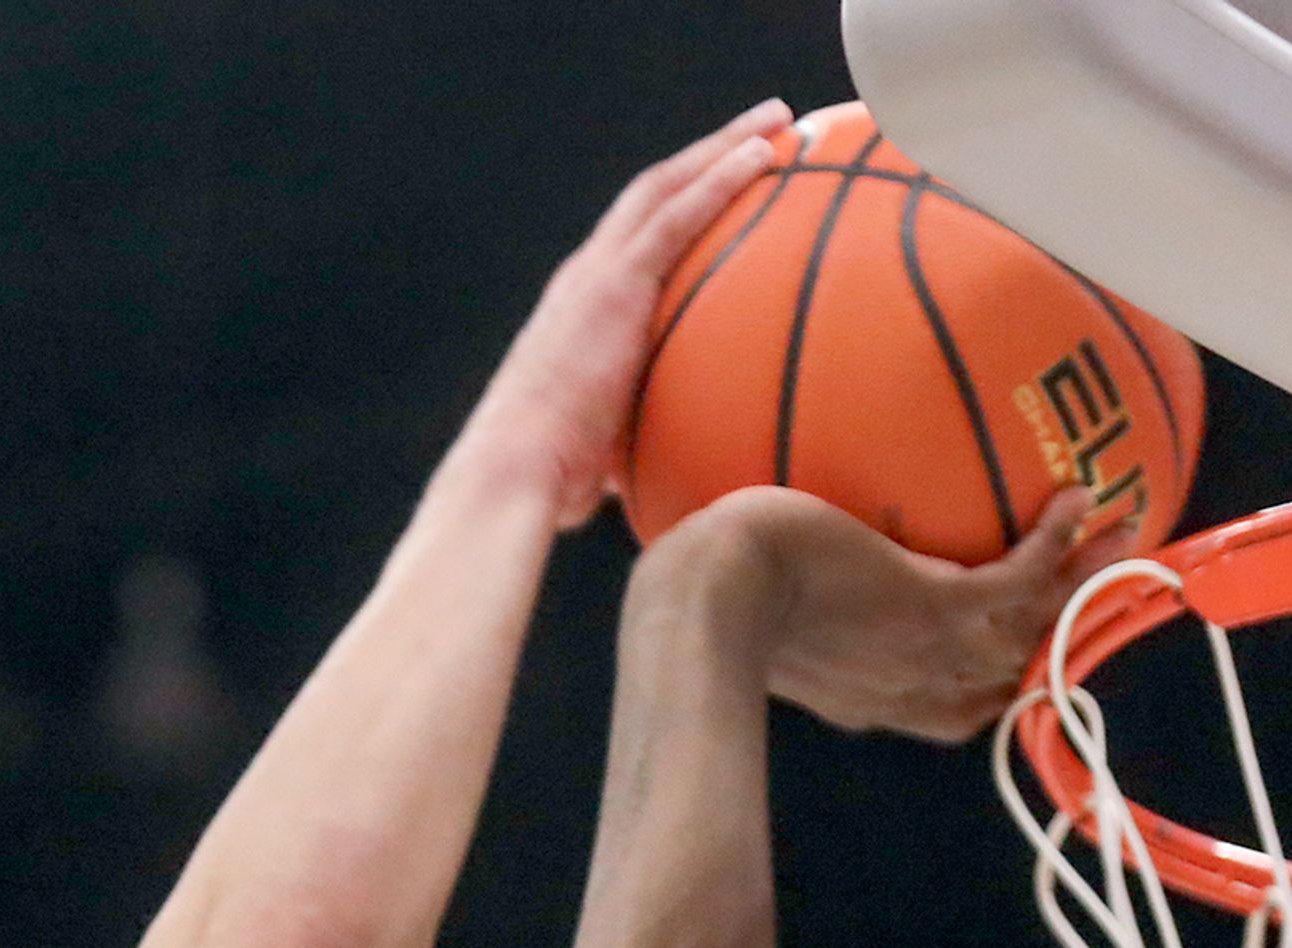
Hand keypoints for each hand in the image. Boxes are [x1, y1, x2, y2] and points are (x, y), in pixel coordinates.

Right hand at [460, 104, 797, 531]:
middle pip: (655, 195)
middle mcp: (586, 276)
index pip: (637, 242)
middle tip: (764, 129)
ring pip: (668, 187)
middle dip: (708, 155)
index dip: (681, 206)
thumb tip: (677, 477)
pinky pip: (677, 216)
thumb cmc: (552, 483)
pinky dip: (720, 179)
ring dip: (724, 146)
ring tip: (777, 121)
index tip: (724, 186)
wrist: (514, 473)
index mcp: (583, 310)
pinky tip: (764, 155)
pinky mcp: (613, 284)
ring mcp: (597, 274)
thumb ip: (642, 444)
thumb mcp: (608, 454)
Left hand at [690, 485, 1134, 741]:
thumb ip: (776, 602)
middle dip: (1066, 638)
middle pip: (1016, 673)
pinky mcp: (936, 608)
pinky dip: (1058, 542)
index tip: (1019, 662)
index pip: (956, 710)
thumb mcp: (752, 608)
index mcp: (875, 698)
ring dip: (1088, 583)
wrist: (709, 600)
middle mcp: (914, 686)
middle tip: (1106, 595)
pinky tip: (1083, 497)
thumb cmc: (705, 594)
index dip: (997, 687)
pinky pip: (1021, 579)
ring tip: (1129, 536)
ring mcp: (930, 650)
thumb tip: (757, 556)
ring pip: (1036, 627)